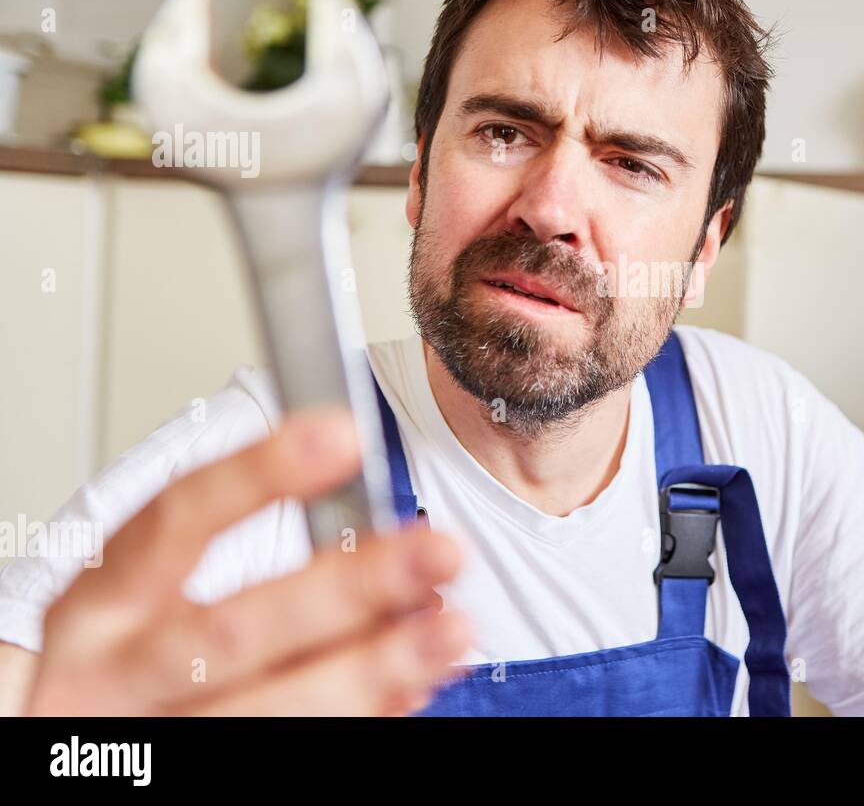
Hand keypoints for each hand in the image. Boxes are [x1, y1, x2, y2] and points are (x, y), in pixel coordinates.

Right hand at [23, 407, 471, 715]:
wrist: (69, 750)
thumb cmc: (127, 668)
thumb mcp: (151, 605)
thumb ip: (255, 568)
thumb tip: (379, 532)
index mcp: (100, 604)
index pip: (175, 521)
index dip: (258, 474)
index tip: (343, 434)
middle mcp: (113, 674)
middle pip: (232, 629)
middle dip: (345, 589)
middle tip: (437, 550)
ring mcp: (148, 739)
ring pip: (265, 709)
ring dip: (372, 667)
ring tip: (450, 630)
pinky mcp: (187, 777)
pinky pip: (289, 753)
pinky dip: (361, 718)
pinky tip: (411, 686)